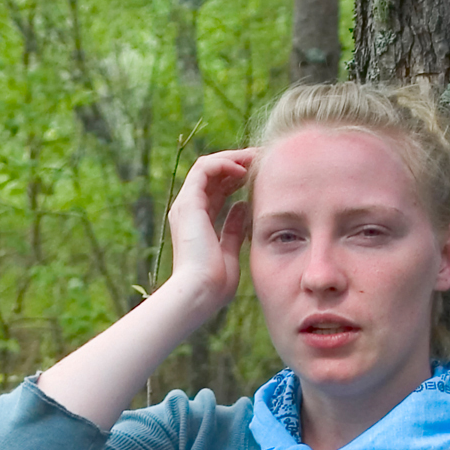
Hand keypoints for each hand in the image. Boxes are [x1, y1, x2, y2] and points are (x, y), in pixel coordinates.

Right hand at [167, 148, 255, 314]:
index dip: (238, 179)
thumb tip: (243, 207)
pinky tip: (244, 169)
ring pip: (208, 166)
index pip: (217, 190)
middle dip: (238, 163)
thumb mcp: (230, 251)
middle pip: (213, 175)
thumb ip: (233, 229)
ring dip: (233, 158)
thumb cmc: (215, 283)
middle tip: (262, 159)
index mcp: (198, 222)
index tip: (261, 175)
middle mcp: (189, 210)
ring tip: (256, 157)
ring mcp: (186, 205)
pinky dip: (224, 163)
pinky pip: (205, 169)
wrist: (200, 293)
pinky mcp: (189, 203)